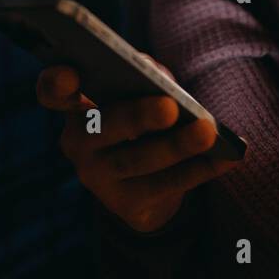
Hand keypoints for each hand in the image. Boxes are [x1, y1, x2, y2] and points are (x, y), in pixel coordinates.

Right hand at [36, 57, 240, 232]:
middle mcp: (78, 142)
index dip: (55, 83)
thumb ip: (145, 76)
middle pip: (102, 127)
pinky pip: (166, 186)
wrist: (146, 182)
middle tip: (169, 107)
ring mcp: (98, 177)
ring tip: (208, 131)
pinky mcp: (126, 205)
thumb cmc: (141, 117)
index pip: (52, 92)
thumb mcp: (140, 91)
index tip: (70, 73)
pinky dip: (200, 169)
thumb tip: (159, 77)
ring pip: (136, 161)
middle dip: (136, 117)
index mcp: (75, 106)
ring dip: (176, 146)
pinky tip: (226, 157)